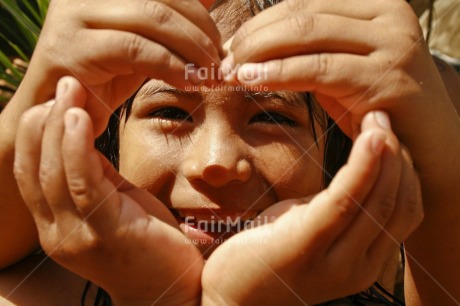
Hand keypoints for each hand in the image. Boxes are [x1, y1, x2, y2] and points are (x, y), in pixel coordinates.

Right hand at [13, 77, 203, 304]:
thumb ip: (96, 177)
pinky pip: (81, 182)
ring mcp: (77, 235)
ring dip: (57, 126)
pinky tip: (79, 117)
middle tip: (62, 84)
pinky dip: (75, 146)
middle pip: (35, 169)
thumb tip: (83, 138)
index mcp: (58, 224)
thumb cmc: (149, 242)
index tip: (54, 100)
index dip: (35, 134)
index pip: (32, 174)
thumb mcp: (117, 203)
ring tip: (69, 91)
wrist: (173, 287)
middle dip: (43, 122)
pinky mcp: (105, 231)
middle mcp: (58, 232)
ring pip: (53, 171)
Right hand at [23, 0, 221, 134]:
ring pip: (153, 17)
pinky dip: (171, 64)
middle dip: (201, 29)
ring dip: (191, 47)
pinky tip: (188, 80)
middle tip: (219, 59)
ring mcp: (75, 13)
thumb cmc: (104, 73)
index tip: (220, 39)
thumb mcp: (142, 40)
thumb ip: (168, 20)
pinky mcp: (72, 45)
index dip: (198, 9)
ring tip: (209, 71)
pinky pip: (136, 48)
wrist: (60, 112)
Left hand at [202, 111, 422, 304]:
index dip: (405, 172)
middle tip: (383, 119)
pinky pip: (344, 199)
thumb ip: (336, 210)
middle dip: (398, 157)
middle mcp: (358, 267)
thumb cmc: (269, 255)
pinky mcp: (304, 245)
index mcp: (363, 262)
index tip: (391, 138)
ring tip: (377, 121)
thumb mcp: (310, 229)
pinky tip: (367, 140)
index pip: (403, 213)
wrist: (231, 296)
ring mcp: (334, 262)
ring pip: (376, 201)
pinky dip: (362, 167)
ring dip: (384, 156)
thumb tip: (353, 176)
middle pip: (396, 205)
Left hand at [221, 0, 449, 137]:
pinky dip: (280, 72)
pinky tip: (253, 80)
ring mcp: (392, 43)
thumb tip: (250, 47)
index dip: (260, 23)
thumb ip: (306, 49)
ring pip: (308, 35)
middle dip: (255, 36)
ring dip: (261, 52)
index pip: (303, 2)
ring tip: (231, 70)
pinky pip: (320, 68)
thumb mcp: (339, 65)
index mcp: (375, 3)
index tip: (230, 45)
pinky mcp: (386, 77)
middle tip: (224, 58)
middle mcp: (387, 14)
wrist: (423, 142)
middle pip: (302, 14)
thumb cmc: (373, 101)